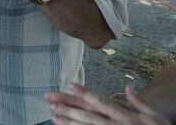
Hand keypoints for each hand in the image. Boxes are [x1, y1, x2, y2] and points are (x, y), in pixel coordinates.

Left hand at [45, 83, 168, 124]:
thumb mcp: (153, 116)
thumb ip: (139, 101)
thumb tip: (128, 86)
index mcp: (125, 115)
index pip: (101, 101)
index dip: (85, 93)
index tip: (71, 83)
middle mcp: (115, 124)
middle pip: (89, 115)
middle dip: (69, 108)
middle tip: (51, 103)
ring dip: (69, 122)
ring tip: (53, 117)